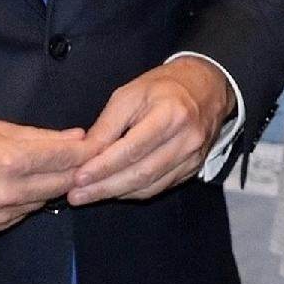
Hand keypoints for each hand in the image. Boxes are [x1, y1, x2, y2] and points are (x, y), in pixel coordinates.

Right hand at [0, 119, 88, 233]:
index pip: (65, 157)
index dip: (87, 150)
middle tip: (92, 156)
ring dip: (57, 185)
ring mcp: (2, 214)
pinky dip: (34, 198)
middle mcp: (10, 192)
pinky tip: (29, 185)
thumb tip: (75, 137)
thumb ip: (40, 136)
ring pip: (47, 200)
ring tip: (59, 168)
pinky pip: (27, 212)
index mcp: (10, 162)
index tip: (101, 142)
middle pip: (63, 183)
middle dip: (79, 169)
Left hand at [69, 58, 234, 204]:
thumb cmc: (165, 87)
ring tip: (89, 196)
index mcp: (171, 114)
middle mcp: (186, 139)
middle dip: (105, 187)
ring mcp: (192, 157)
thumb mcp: (131, 94)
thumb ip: (108, 125)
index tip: (79, 177)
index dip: (103, 166)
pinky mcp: (192, 168)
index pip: (132, 148)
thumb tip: (85, 152)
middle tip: (77, 195)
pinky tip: (114, 191)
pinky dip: (134, 192)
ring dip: (116, 193)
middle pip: (141, 172)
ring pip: (150, 185)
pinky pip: (159, 187)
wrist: (206, 88)